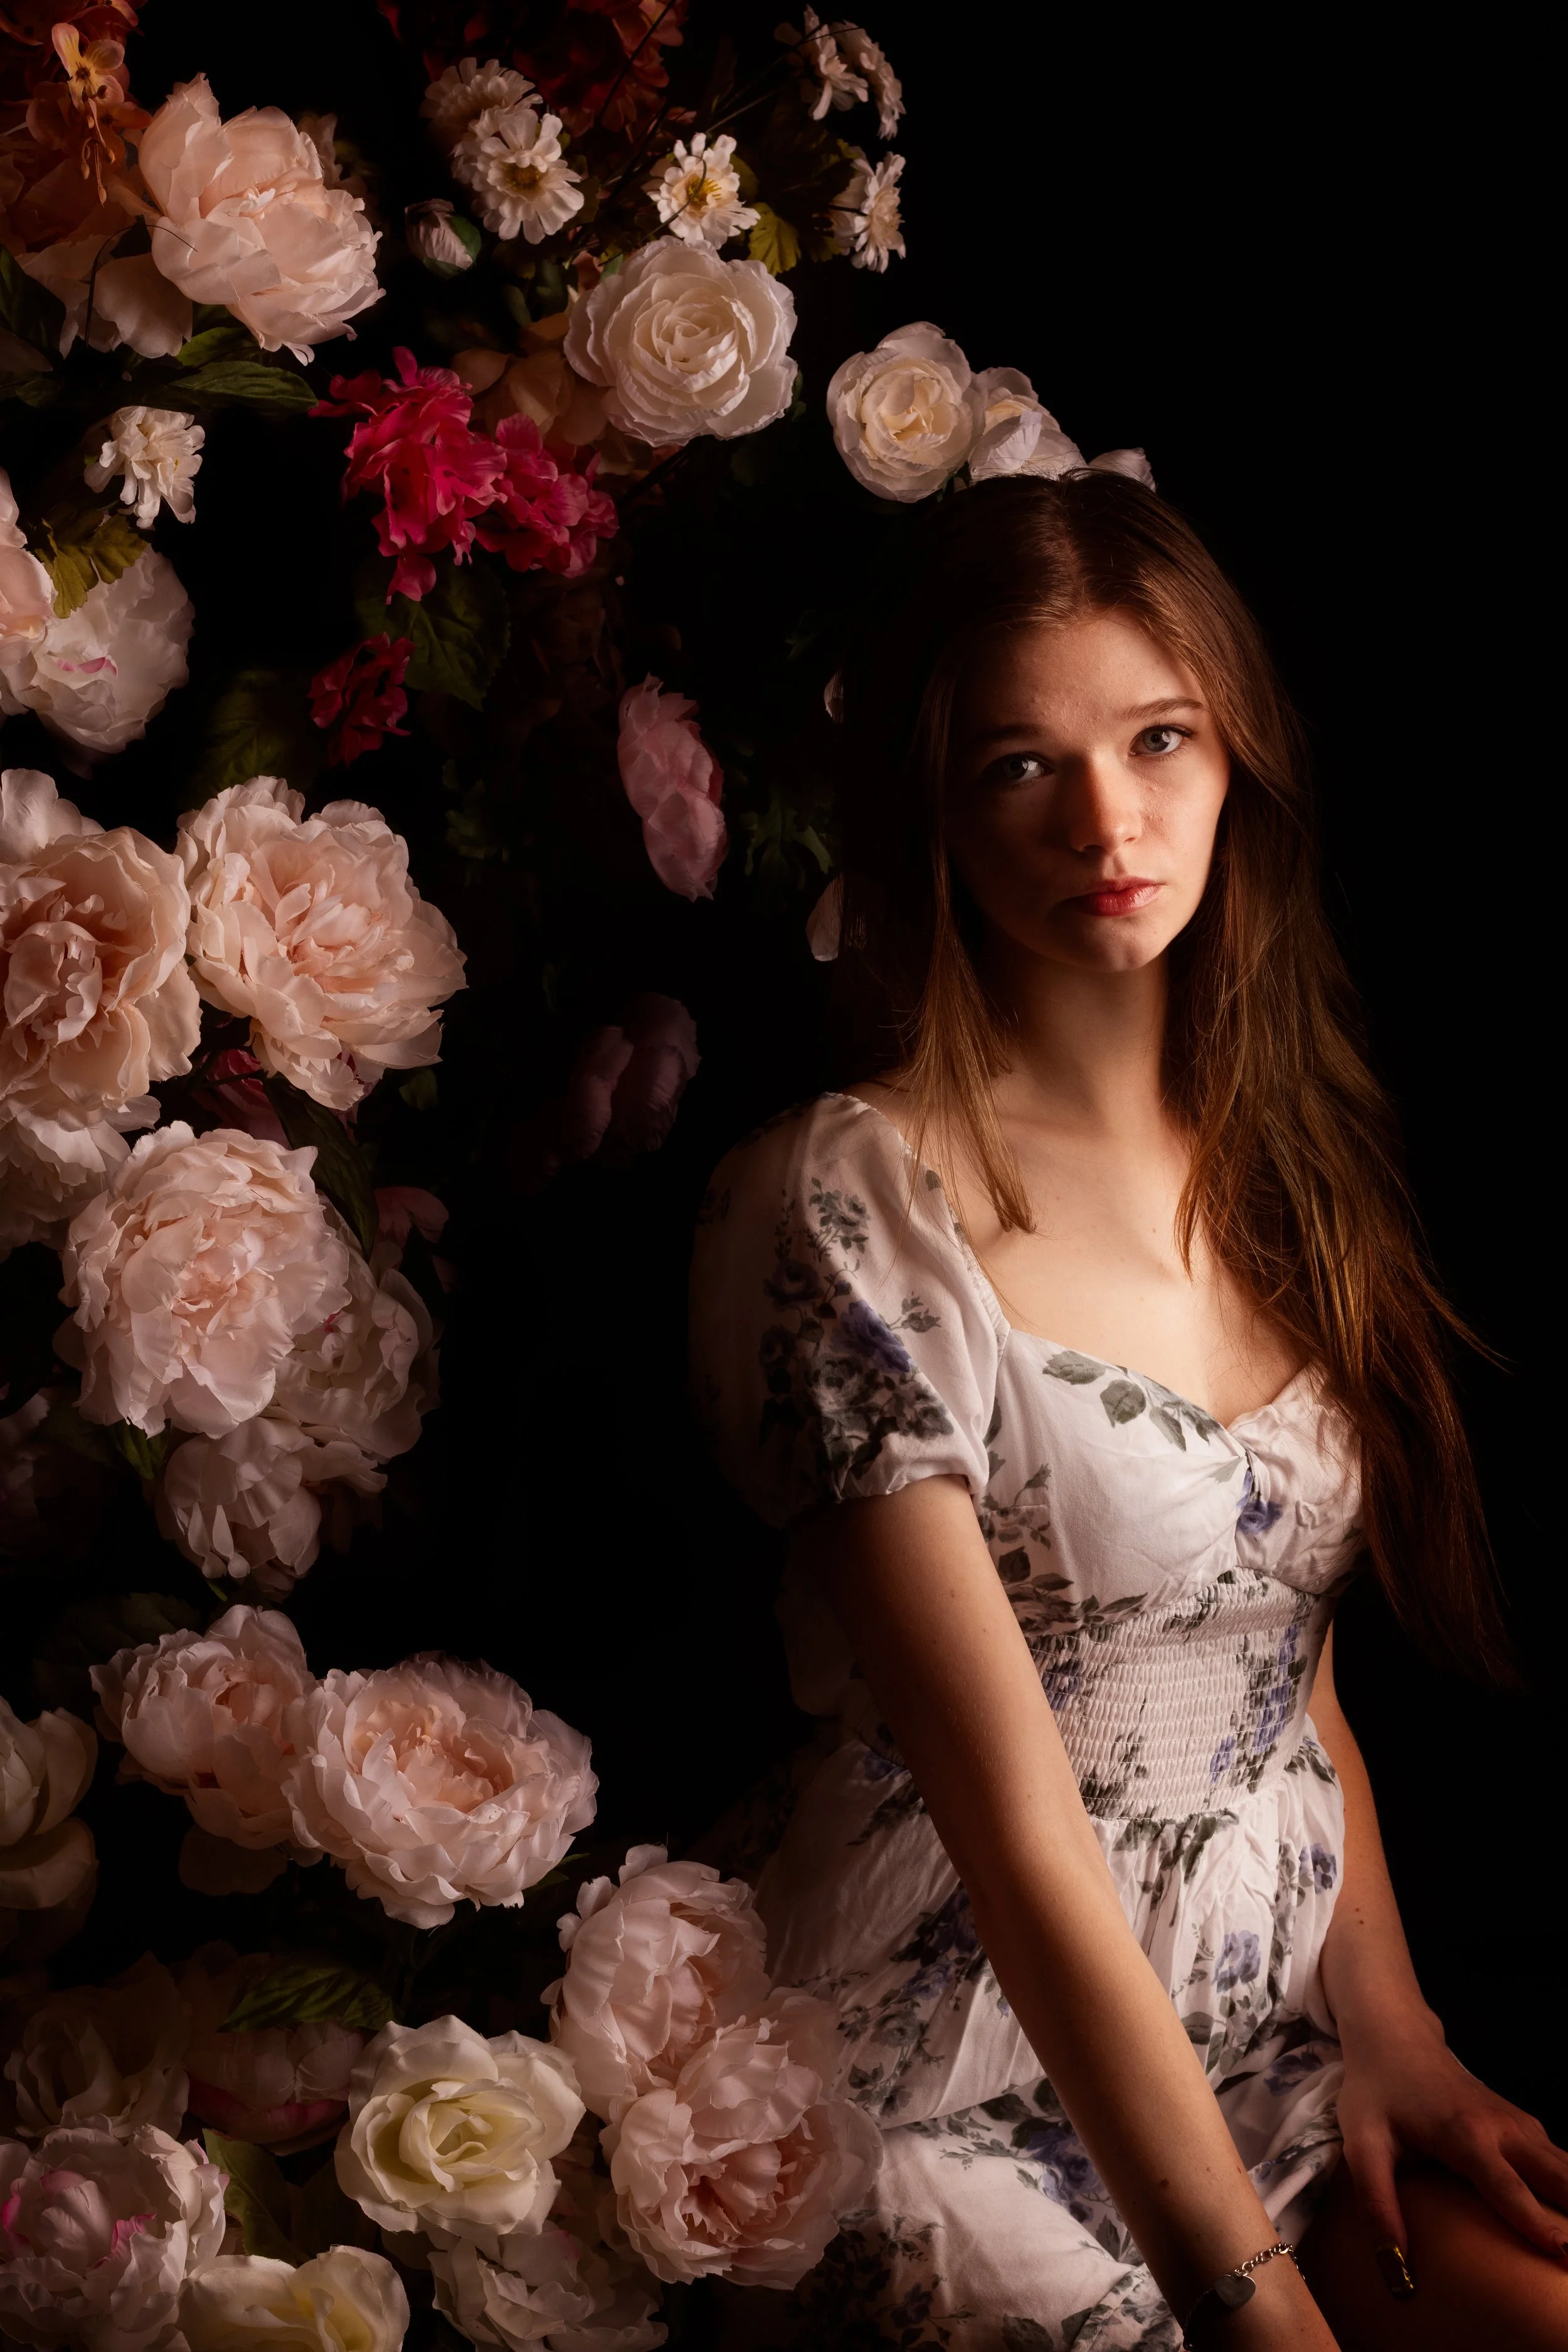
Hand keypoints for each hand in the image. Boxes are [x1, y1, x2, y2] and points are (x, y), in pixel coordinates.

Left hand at [1336, 2009, 1567, 2262]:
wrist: (1395, 2037)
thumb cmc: (1376, 2092)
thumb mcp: (1361, 2145)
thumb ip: (1377, 2205)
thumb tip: (1395, 2272)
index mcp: (1464, 2134)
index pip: (1507, 2186)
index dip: (1536, 2222)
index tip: (1562, 2253)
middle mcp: (1502, 2128)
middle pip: (1556, 2176)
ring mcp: (1518, 2124)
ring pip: (1566, 2167)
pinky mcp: (1524, 2126)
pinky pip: (1561, 2162)